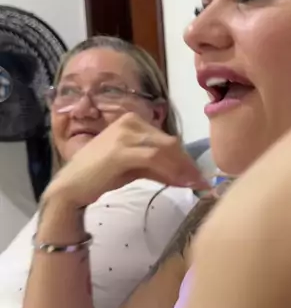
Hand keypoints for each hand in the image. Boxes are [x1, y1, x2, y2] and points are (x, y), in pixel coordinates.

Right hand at [46, 113, 208, 207]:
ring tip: (195, 185)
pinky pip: (155, 159)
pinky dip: (172, 171)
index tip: (198, 176)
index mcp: (132, 120)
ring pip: (165, 150)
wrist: (71, 187)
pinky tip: (182, 183)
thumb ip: (159, 167)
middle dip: (187, 164)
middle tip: (202, 183)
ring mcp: (125, 134)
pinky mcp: (122, 150)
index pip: (166, 138)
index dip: (184, 158)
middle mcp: (130, 122)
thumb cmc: (100, 176)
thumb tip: (187, 176)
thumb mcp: (134, 167)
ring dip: (183, 169)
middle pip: (169, 143)